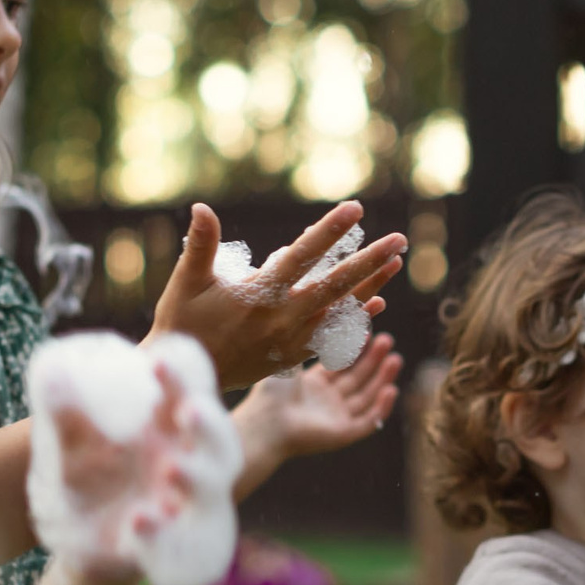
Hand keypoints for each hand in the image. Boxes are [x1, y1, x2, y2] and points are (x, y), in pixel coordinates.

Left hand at [47, 362, 193, 572]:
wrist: (79, 544)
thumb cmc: (87, 483)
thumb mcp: (71, 451)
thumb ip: (66, 419)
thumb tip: (52, 372)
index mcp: (165, 436)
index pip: (187, 400)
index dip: (179, 381)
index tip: (156, 361)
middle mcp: (184, 467)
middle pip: (219, 443)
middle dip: (209, 425)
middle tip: (187, 410)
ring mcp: (182, 508)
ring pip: (213, 491)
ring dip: (197, 476)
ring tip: (173, 468)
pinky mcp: (168, 549)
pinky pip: (175, 543)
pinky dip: (159, 532)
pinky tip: (138, 520)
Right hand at [149, 201, 406, 389]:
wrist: (190, 376)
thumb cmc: (184, 323)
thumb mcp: (187, 282)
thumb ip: (201, 245)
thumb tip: (201, 207)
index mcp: (260, 295)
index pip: (303, 256)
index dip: (330, 231)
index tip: (356, 209)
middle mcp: (283, 318)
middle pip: (336, 285)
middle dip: (370, 260)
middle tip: (400, 239)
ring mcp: (293, 339)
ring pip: (341, 310)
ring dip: (371, 286)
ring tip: (396, 264)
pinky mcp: (294, 355)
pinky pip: (333, 336)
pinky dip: (355, 320)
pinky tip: (376, 305)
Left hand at [237, 331, 402, 462]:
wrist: (266, 423)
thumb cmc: (272, 392)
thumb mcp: (293, 358)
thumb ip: (311, 341)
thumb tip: (323, 313)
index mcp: (311, 384)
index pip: (341, 364)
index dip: (356, 348)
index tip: (369, 330)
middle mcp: (325, 401)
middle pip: (356, 379)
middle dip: (373, 359)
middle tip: (387, 340)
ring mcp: (335, 419)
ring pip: (366, 398)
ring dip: (381, 379)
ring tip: (395, 359)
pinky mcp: (342, 434)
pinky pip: (368, 422)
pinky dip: (381, 407)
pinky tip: (391, 389)